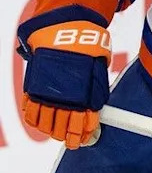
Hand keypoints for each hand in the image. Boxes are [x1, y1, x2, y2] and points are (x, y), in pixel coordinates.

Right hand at [18, 17, 111, 148]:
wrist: (64, 29)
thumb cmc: (87, 46)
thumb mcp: (100, 67)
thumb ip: (97, 88)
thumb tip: (97, 108)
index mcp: (84, 92)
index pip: (85, 119)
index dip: (84, 132)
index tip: (85, 139)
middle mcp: (64, 94)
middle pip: (64, 124)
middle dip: (68, 136)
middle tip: (71, 143)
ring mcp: (47, 91)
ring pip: (46, 120)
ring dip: (52, 130)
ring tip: (57, 135)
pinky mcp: (34, 85)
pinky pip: (30, 108)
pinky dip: (34, 119)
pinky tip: (40, 124)